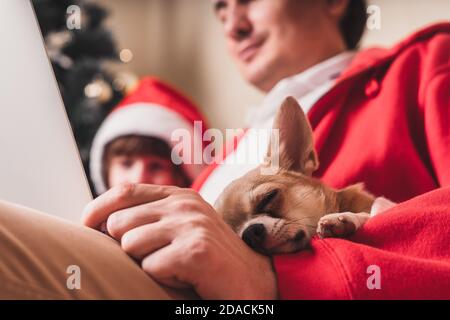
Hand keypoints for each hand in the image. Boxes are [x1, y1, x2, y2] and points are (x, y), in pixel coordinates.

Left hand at [82, 183, 277, 299]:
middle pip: (119, 222)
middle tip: (152, 256)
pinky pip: (150, 267)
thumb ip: (150, 214)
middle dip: (125, 245)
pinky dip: (162, 278)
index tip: (86, 225)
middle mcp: (184, 205)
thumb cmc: (208, 254)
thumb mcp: (181, 224)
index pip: (124, 191)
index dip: (97, 208)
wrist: (250, 279)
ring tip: (172, 265)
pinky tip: (183, 276)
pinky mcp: (194, 251)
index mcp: (179, 195)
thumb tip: (100, 219)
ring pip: (130, 244)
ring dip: (145, 262)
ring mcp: (190, 226)